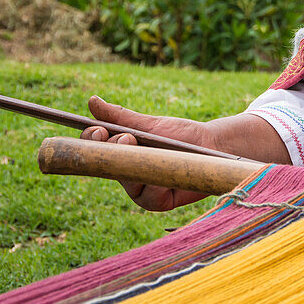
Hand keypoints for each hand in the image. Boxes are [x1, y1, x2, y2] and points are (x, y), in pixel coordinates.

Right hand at [81, 96, 213, 210]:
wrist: (212, 145)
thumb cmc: (180, 134)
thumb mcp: (150, 124)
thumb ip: (121, 117)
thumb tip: (92, 101)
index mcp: (120, 154)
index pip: (93, 150)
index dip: (91, 141)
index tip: (99, 130)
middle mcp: (126, 174)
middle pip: (107, 166)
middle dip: (113, 150)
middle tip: (127, 136)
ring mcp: (141, 191)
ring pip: (127, 181)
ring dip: (135, 164)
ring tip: (147, 149)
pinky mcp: (158, 203)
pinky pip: (149, 195)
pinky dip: (155, 181)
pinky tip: (163, 169)